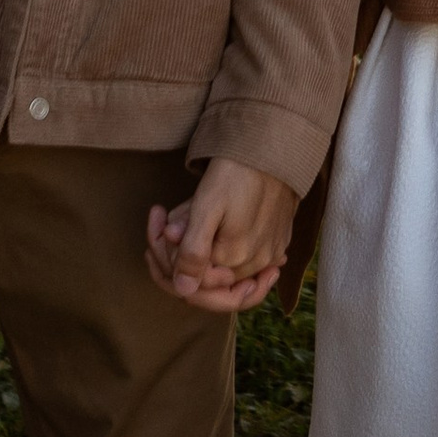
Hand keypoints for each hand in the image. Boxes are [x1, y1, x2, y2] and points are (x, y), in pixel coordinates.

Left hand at [146, 161, 297, 311]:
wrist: (273, 146)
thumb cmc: (236, 172)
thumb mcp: (206, 206)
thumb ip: (193, 251)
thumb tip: (182, 290)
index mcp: (234, 258)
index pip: (191, 281)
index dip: (167, 257)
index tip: (159, 223)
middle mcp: (256, 263)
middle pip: (207, 275)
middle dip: (179, 251)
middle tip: (164, 220)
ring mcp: (270, 255)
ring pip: (224, 267)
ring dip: (201, 246)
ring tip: (186, 215)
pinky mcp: (278, 243)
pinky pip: (245, 259)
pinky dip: (224, 246)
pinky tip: (212, 225)